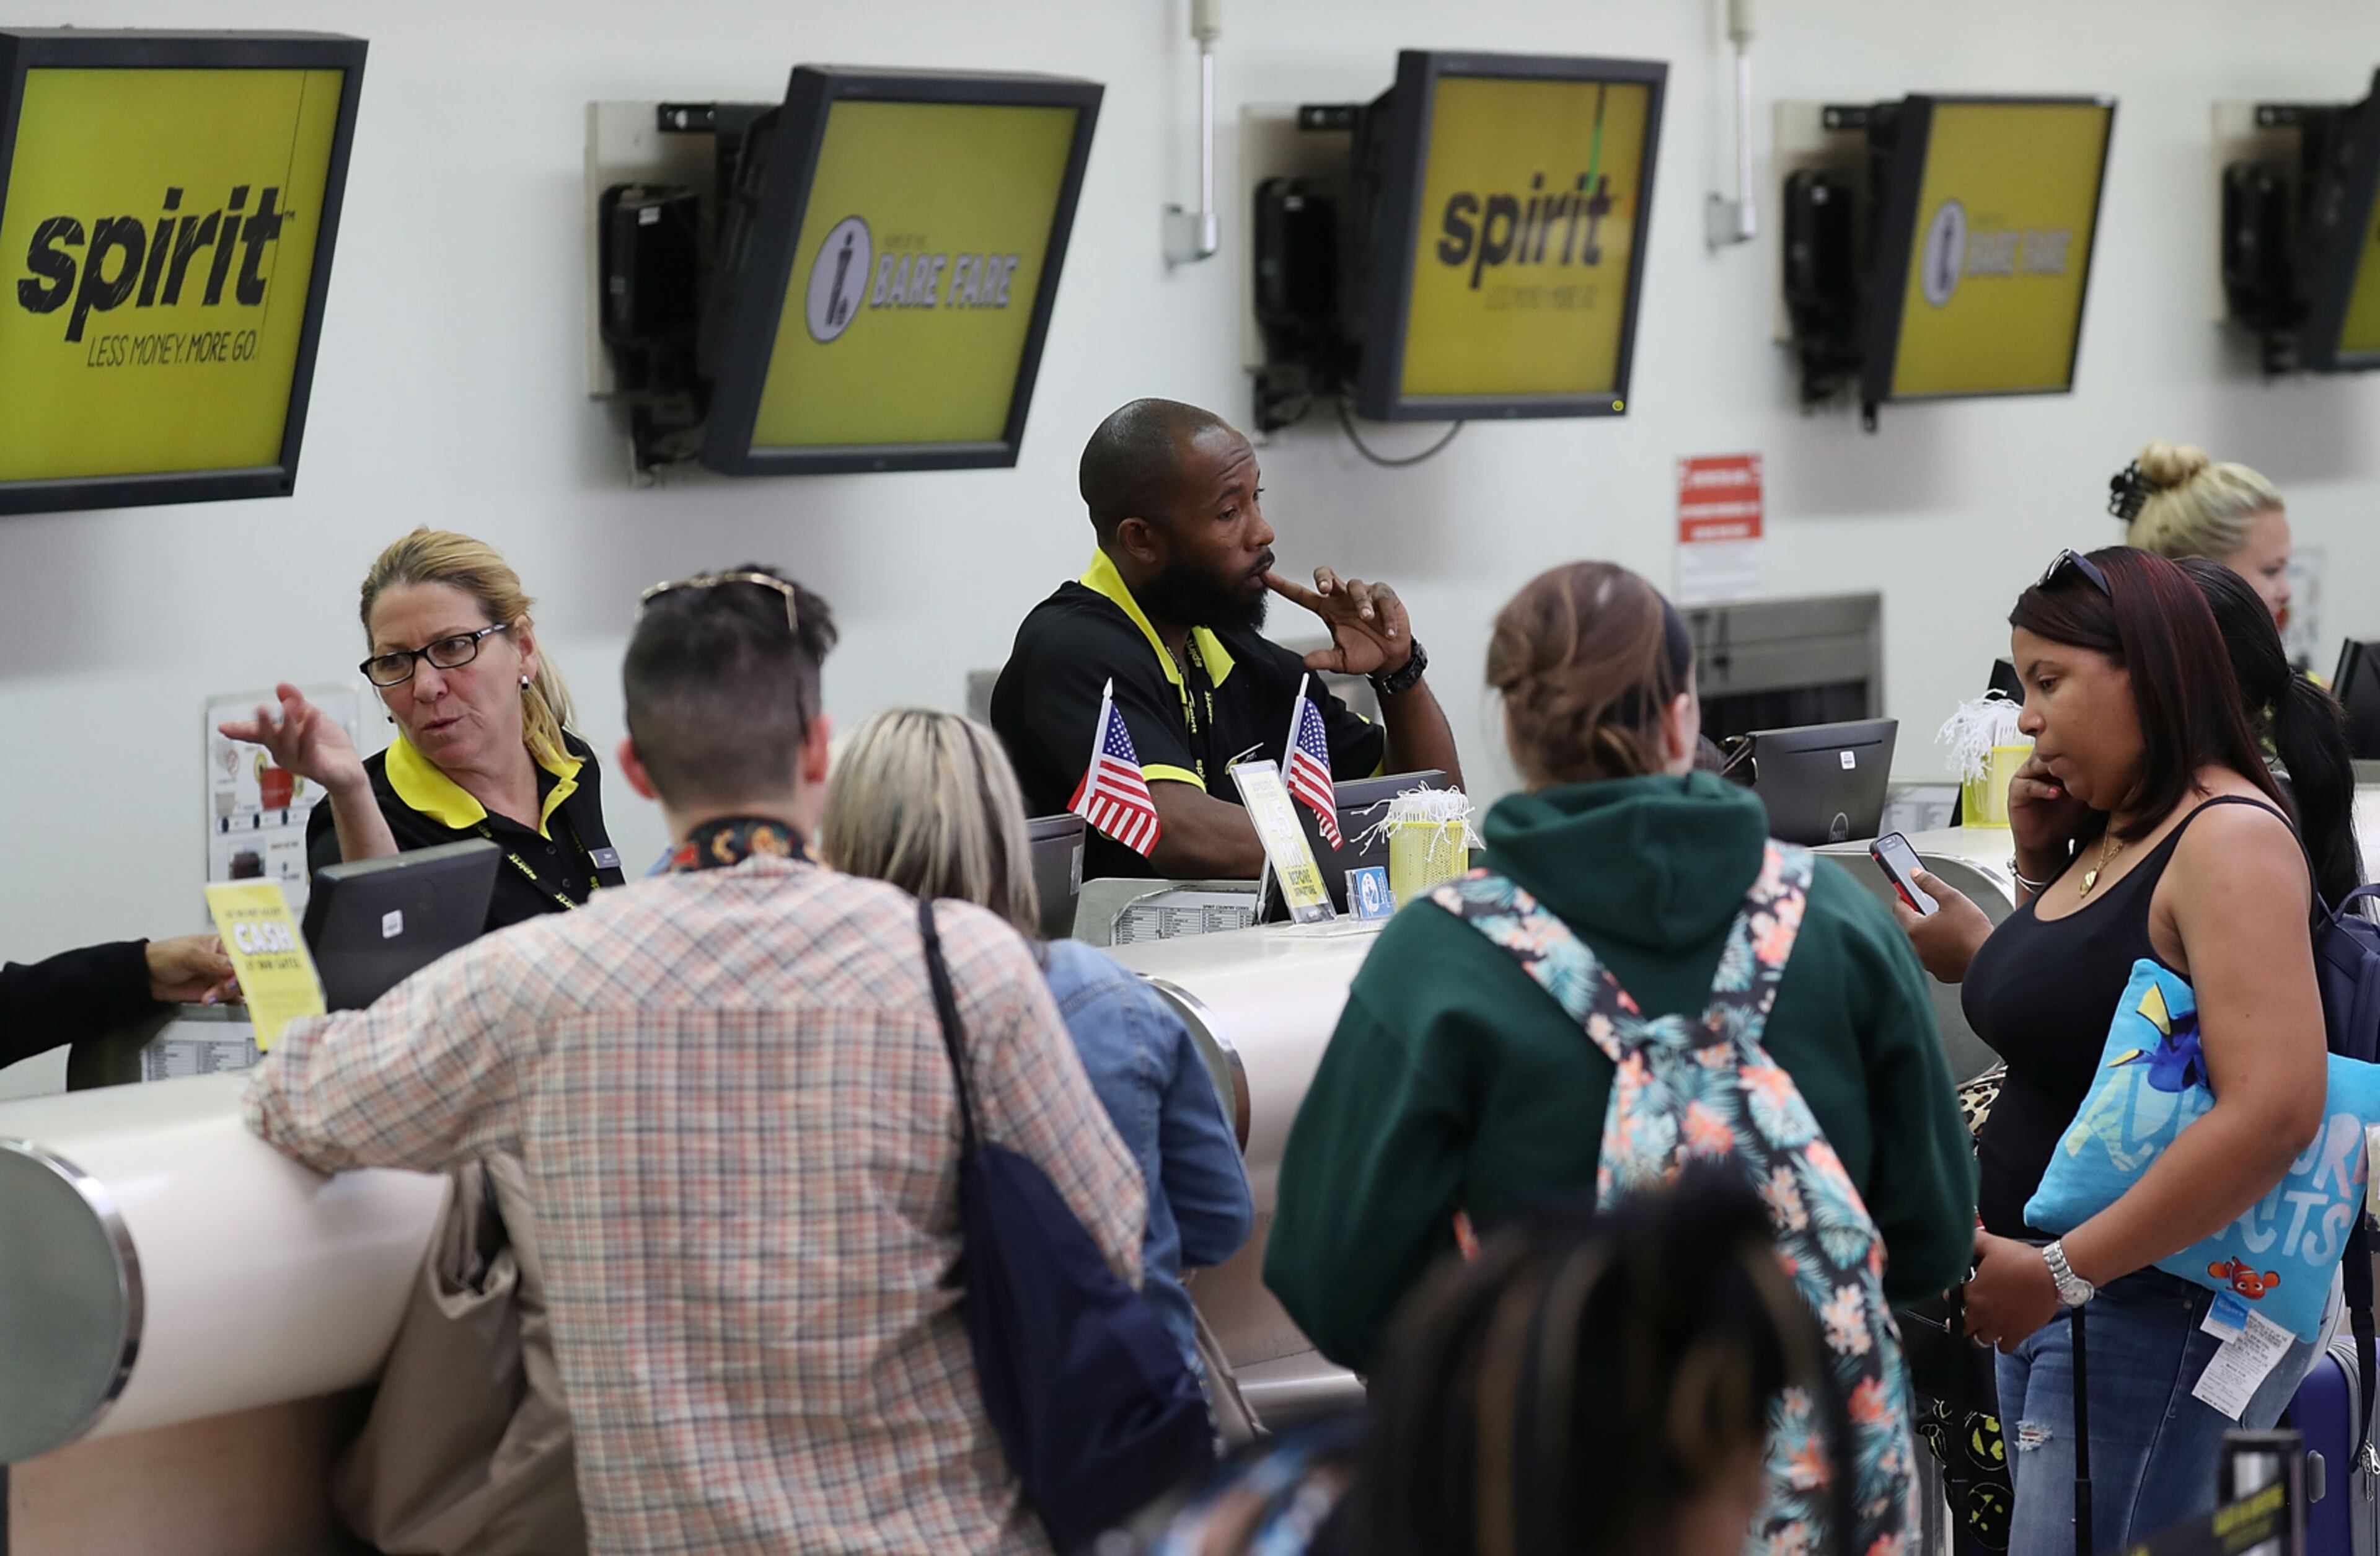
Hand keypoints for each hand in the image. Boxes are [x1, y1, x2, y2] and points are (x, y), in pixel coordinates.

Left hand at [145, 935, 240, 1005]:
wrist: (146, 978)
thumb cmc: (163, 957)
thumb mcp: (189, 955)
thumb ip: (213, 962)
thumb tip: (234, 966)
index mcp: (222, 944)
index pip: (244, 954)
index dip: (247, 964)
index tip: (244, 973)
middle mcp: (224, 961)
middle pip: (244, 972)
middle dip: (236, 982)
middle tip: (224, 986)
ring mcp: (219, 977)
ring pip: (238, 987)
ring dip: (225, 994)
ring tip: (208, 996)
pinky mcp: (215, 992)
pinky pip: (231, 998)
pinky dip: (228, 1002)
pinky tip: (217, 1000)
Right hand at [216, 682, 367, 795]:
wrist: (349, 772)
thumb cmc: (327, 747)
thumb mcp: (311, 717)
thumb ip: (296, 701)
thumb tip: (281, 685)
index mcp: (280, 741)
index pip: (257, 734)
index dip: (240, 730)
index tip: (223, 727)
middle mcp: (286, 754)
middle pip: (271, 740)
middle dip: (264, 725)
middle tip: (260, 708)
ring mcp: (301, 763)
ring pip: (290, 746)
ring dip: (289, 726)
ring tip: (290, 707)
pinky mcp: (319, 769)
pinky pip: (312, 751)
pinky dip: (310, 732)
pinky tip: (312, 716)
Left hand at [1266, 568, 1412, 678]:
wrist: (1390, 657)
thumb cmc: (1365, 653)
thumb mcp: (1342, 660)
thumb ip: (1325, 659)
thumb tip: (1307, 662)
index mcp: (1328, 610)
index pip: (1301, 595)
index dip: (1283, 585)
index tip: (1266, 577)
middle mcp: (1342, 598)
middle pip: (1326, 576)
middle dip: (1323, 578)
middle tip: (1324, 588)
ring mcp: (1363, 595)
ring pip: (1356, 587)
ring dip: (1361, 602)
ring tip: (1368, 619)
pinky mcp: (1384, 596)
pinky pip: (1382, 597)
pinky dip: (1386, 614)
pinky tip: (1388, 630)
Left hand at [1891, 870, 1993, 984]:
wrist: (1991, 960)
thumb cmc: (1973, 933)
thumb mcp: (1952, 898)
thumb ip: (1930, 883)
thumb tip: (1916, 875)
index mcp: (1914, 930)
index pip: (1899, 907)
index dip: (1904, 895)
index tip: (1908, 891)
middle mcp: (1916, 949)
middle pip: (1907, 925)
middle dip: (1916, 914)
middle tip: (1931, 907)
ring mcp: (1927, 962)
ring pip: (1920, 941)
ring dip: (1928, 931)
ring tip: (1947, 925)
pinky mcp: (1940, 972)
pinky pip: (1933, 955)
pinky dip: (1939, 947)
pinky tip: (1953, 942)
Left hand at [1963, 1230, 2061, 1354]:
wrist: (2053, 1275)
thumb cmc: (2023, 1260)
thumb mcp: (1992, 1244)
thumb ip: (1972, 1241)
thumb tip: (1961, 1235)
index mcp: (1972, 1294)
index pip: (1953, 1299)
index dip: (1954, 1295)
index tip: (1960, 1294)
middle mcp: (1982, 1314)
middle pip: (1963, 1325)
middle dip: (1961, 1321)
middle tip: (1965, 1317)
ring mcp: (1999, 1327)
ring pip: (1979, 1340)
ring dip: (1978, 1334)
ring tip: (1982, 1327)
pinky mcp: (2017, 1334)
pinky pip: (2004, 1348)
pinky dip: (2002, 1344)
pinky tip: (2003, 1335)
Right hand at [2007, 754, 2085, 875]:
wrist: (2049, 841)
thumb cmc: (2067, 817)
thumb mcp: (2085, 794)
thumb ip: (2092, 777)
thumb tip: (2115, 762)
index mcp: (2054, 762)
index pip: (2062, 743)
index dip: (2075, 742)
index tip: (2092, 742)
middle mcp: (2038, 766)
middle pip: (2047, 748)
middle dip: (2061, 749)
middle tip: (2078, 751)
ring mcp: (2026, 777)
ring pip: (2036, 763)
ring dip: (2051, 766)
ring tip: (2067, 772)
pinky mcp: (2016, 793)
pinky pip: (2028, 786)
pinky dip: (2042, 789)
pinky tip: (2057, 794)